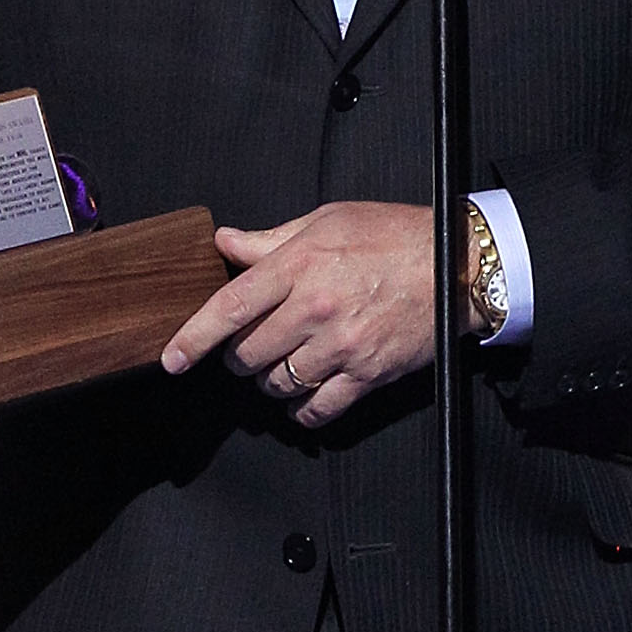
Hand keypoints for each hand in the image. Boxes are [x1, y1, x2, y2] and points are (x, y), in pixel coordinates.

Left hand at [161, 202, 436, 427]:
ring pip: (278, 383)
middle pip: (248, 353)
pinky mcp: (366, 374)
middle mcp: (316, 307)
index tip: (174, 359)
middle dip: (239, 356)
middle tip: (252, 346)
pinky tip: (304, 396)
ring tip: (285, 362)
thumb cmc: (394, 236)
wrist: (456, 263)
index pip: (231, 307)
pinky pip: (317, 409)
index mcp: (300, 265)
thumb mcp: (328, 220)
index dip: (194, 337)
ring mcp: (341, 345)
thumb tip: (226, 243)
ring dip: (271, 380)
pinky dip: (302, 410)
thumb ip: (271, 239)